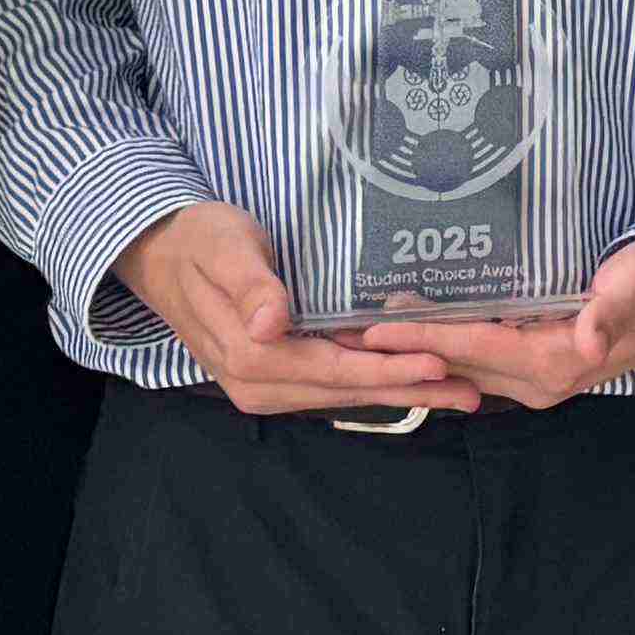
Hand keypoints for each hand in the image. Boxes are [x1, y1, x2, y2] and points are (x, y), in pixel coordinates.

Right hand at [112, 200, 476, 418]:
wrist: (163, 252)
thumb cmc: (200, 241)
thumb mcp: (224, 249)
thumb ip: (250, 285)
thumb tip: (271, 325)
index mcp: (249, 357)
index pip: (331, 368)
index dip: (384, 368)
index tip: (435, 364)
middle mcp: (258, 384)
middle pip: (346, 390)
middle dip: (409, 390)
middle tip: (472, 392)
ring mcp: (265, 386)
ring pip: (343, 393)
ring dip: (399, 392)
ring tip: (458, 392)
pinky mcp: (274, 376)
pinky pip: (331, 383)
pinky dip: (373, 382)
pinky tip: (412, 379)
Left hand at [357, 235, 634, 409]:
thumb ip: (609, 314)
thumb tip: (587, 342)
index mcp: (555, 364)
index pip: (473, 349)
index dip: (421, 339)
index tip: (370, 331)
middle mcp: (538, 381)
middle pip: (455, 363)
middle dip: (399, 352)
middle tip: (341, 334)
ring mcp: (534, 377)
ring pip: (461, 364)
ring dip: (413, 351)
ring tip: (359, 331)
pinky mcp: (534, 364)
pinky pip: (476, 358)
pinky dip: (439, 345)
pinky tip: (410, 327)